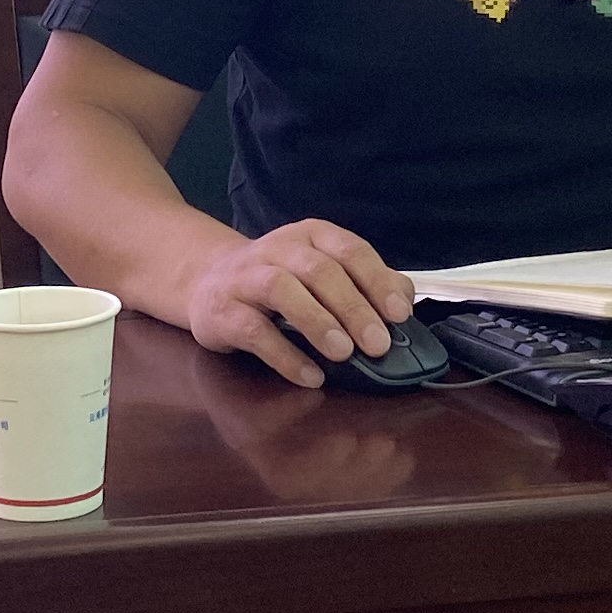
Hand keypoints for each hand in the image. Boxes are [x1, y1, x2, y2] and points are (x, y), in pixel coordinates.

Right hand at [183, 219, 415, 389]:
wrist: (206, 282)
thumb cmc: (280, 281)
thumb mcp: (322, 273)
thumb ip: (364, 284)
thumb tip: (404, 302)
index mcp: (311, 236)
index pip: (350, 250)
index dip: (377, 281)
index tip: (399, 315)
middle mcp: (278, 249)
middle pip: (319, 270)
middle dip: (353, 307)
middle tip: (378, 344)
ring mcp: (246, 277)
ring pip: (281, 289)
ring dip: (317, 321)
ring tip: (343, 353)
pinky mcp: (222, 310)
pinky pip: (253, 330)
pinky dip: (285, 354)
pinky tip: (310, 375)